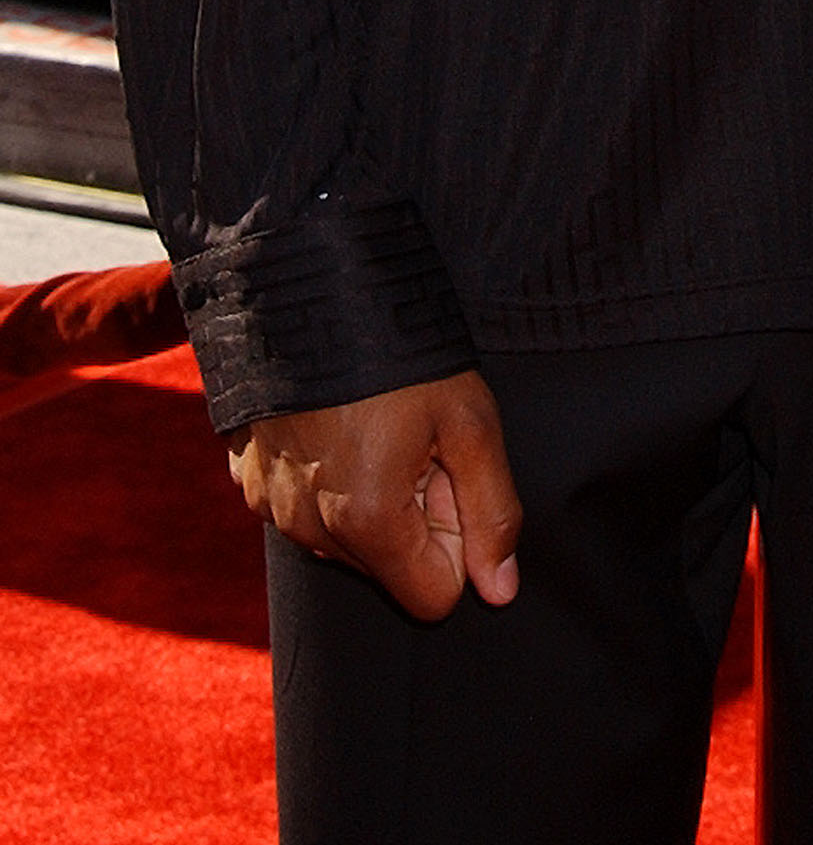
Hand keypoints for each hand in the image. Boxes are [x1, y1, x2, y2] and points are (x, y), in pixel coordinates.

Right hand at [228, 370, 520, 622]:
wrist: (308, 282)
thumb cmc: (400, 350)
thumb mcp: (470, 421)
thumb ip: (492, 512)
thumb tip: (501, 592)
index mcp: (367, 523)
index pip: (434, 596)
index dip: (458, 538)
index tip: (450, 473)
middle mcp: (309, 530)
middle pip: (389, 565)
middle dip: (415, 514)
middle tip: (416, 438)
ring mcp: (270, 505)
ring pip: (345, 538)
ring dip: (371, 496)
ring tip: (376, 422)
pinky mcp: (246, 476)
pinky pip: (302, 506)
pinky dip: (326, 475)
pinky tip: (336, 419)